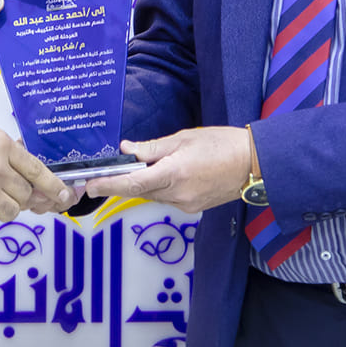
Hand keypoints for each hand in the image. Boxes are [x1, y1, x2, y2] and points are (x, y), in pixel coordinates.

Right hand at [0, 114, 74, 224]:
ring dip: (6, 207)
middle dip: (23, 196)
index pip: (38, 172)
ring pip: (11, 212)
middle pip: (26, 195)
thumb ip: (7, 151)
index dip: (55, 187)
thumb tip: (26, 169)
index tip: (65, 196)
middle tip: (11, 191)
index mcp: (3, 148)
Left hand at [78, 127, 253, 214]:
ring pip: (152, 196)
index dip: (108, 185)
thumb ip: (153, 147)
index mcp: (174, 173)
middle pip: (139, 191)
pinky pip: (166, 199)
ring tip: (139, 169)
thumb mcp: (184, 138)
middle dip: (121, 184)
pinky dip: (158, 188)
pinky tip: (163, 175)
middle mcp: (178, 194)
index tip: (91, 186)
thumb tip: (128, 150)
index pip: (132, 183)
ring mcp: (186, 204)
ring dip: (141, 185)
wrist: (254, 164)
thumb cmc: (222, 144)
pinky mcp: (193, 208)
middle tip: (102, 177)